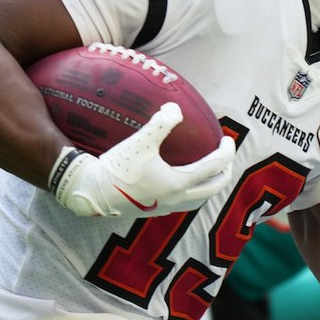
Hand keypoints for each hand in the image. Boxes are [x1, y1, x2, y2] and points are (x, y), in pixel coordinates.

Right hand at [51, 102, 234, 217]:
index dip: (226, 152)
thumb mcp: (141, 141)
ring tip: (210, 171)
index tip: (229, 139)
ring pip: (198, 200)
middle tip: (227, 157)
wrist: (91, 192)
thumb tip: (176, 108)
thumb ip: (161, 123)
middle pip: (213, 189)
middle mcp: (175, 199)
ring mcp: (165, 208)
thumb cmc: (117, 167)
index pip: (213, 167)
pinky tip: (183, 181)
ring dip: (209, 185)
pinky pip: (183, 203)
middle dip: (225, 172)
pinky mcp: (153, 210)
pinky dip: (192, 191)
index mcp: (178, 183)